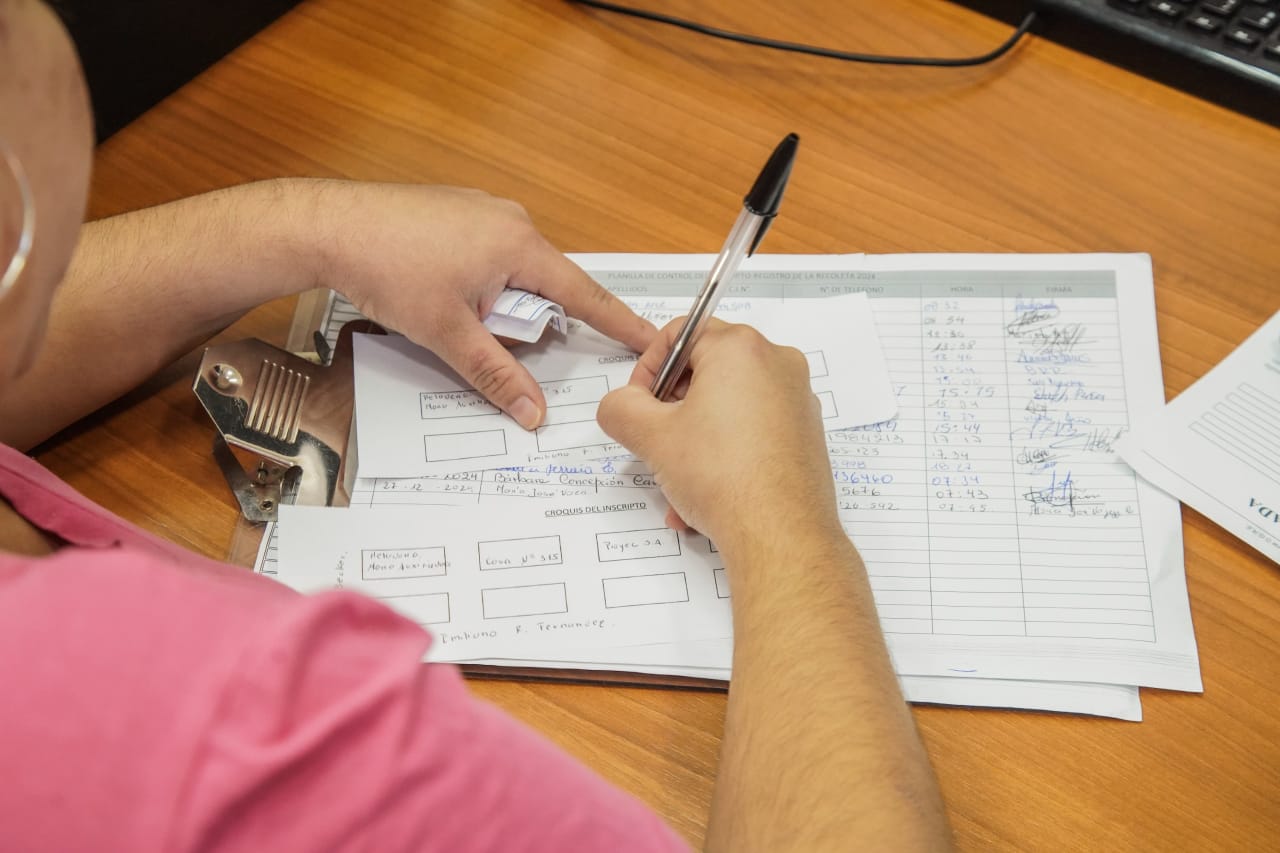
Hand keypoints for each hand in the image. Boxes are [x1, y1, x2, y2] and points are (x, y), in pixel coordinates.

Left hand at [304, 181, 655, 428]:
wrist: (329, 225)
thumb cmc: (388, 266)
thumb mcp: (448, 334)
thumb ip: (496, 374)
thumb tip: (532, 411)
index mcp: (520, 245)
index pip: (584, 293)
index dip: (618, 322)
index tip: (647, 338)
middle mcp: (509, 221)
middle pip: (542, 287)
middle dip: (523, 321)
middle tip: (483, 335)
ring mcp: (483, 212)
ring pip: (511, 274)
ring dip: (494, 304)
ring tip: (449, 311)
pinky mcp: (458, 213)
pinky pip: (487, 257)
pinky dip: (476, 284)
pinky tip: (440, 293)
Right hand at [597, 319, 841, 557]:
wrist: (780, 534)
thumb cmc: (722, 476)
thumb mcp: (651, 437)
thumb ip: (621, 408)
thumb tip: (620, 405)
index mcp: (741, 349)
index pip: (682, 333)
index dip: (649, 367)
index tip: (638, 402)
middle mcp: (777, 365)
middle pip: (708, 370)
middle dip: (672, 408)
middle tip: (654, 440)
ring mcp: (797, 401)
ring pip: (728, 408)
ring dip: (694, 441)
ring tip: (675, 484)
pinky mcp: (806, 435)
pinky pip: (753, 433)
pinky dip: (724, 455)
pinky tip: (703, 500)